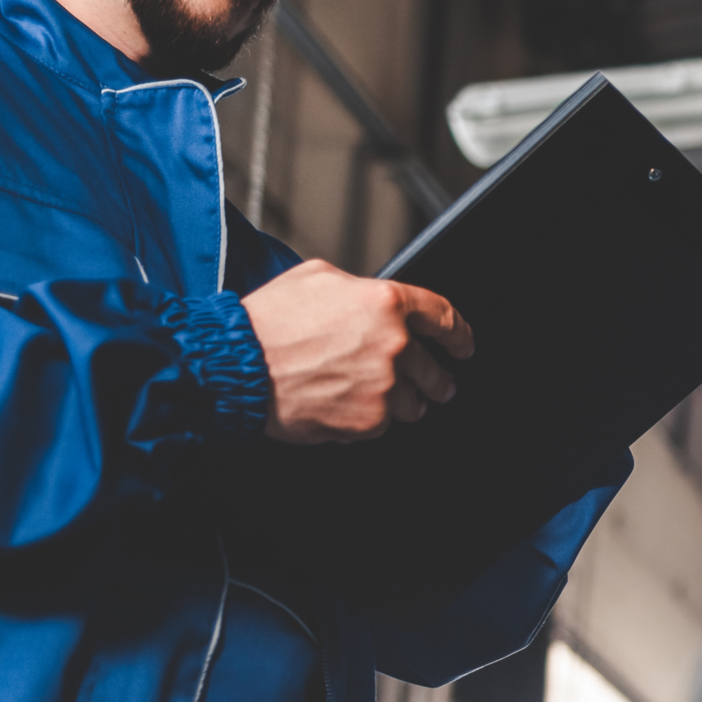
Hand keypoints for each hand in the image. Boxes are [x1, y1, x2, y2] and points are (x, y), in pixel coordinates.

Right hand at [240, 259, 474, 443]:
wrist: (238, 366)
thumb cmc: (268, 322)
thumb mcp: (316, 277)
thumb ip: (357, 288)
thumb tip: (369, 298)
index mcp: (385, 303)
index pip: (443, 317)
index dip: (459, 334)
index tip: (464, 345)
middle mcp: (393, 345)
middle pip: (434, 369)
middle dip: (439, 380)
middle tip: (437, 385)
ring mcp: (383, 387)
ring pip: (413, 403)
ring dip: (404, 402)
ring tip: (377, 398)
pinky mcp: (368, 421)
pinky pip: (383, 424)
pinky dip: (369, 419)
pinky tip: (344, 406)